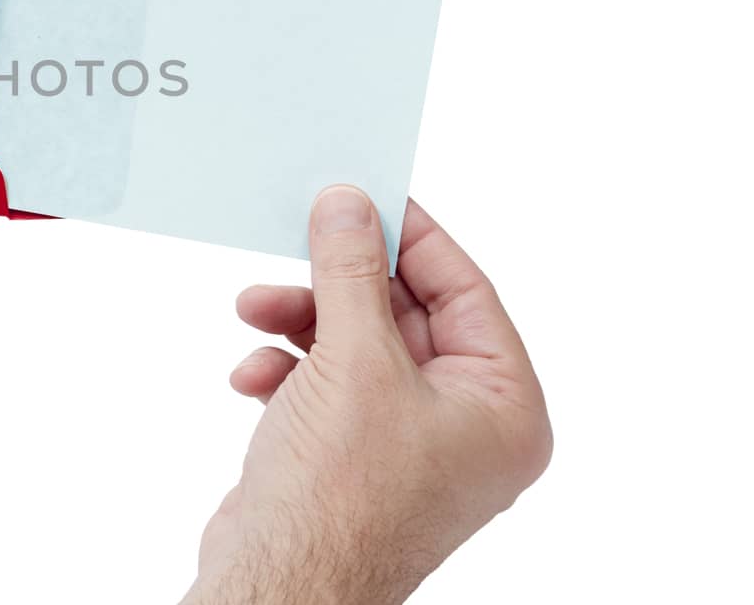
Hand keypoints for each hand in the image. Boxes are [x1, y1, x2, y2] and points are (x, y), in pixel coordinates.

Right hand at [183, 187, 551, 604]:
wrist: (280, 583)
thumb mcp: (352, 360)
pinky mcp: (357, 456)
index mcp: (504, 409)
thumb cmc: (340, 500)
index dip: (411, 236)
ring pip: (358, 347)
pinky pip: (329, 386)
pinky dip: (287, 371)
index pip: (466, 290)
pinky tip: (252, 376)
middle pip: (404, 315)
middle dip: (338, 284)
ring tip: (253, 309)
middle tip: (298, 235)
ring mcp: (411, 445)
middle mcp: (468, 428)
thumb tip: (349, 203)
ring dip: (302, 324)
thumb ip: (351, 271)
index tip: (365, 192)